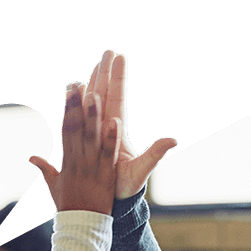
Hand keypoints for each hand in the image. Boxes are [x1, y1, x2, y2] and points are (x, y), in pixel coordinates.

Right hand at [30, 86, 121, 214]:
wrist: (80, 227)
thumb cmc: (68, 207)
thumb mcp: (53, 186)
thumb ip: (45, 169)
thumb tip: (31, 158)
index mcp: (66, 161)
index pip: (66, 129)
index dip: (68, 109)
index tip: (69, 89)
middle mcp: (77, 161)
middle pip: (76, 129)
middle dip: (76, 105)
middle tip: (77, 82)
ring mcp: (91, 168)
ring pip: (91, 138)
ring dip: (93, 116)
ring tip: (95, 94)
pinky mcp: (105, 176)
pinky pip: (108, 155)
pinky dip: (111, 139)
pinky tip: (114, 121)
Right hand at [75, 50, 177, 199]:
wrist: (109, 200)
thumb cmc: (126, 187)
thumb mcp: (141, 170)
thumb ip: (155, 153)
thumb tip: (174, 139)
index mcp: (118, 130)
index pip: (118, 98)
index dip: (118, 78)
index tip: (119, 57)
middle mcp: (107, 127)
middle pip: (106, 94)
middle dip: (106, 72)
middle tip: (108, 51)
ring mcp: (95, 132)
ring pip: (93, 102)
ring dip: (93, 82)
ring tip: (94, 63)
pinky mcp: (85, 140)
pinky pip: (80, 118)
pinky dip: (78, 103)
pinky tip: (76, 88)